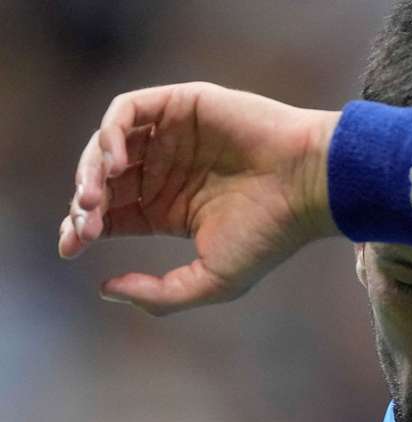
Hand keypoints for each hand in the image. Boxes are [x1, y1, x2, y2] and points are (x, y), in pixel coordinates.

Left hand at [59, 82, 338, 314]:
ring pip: (107, 145)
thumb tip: (105, 289)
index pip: (109, 214)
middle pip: (101, 182)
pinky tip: (117, 163)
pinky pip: (127, 110)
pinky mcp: (182, 105)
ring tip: (95, 198)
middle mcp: (166, 171)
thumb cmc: (270, 235)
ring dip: (90, 170)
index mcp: (169, 209)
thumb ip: (160, 295)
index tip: (72, 249)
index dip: (82, 230)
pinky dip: (110, 132)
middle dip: (83, 205)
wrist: (309, 186)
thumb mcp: (212, 282)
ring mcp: (172, 137)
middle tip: (85, 225)